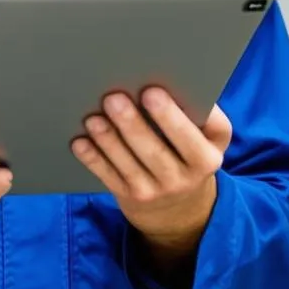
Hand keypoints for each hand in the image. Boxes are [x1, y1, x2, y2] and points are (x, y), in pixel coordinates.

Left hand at [71, 88, 231, 261]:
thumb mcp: (209, 138)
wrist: (181, 205)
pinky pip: (108, 177)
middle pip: (154, 151)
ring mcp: (154, 191)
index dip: (170, 117)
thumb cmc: (190, 150)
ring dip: (108, 140)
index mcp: (206, 158)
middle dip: (132, 123)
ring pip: (128, 165)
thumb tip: (175, 83)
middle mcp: (183, 179)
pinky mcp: (129, 197)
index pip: (189, 138)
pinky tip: (80, 142)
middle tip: (113, 98)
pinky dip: (93, 159)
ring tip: (93, 118)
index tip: (151, 91)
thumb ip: (200, 113)